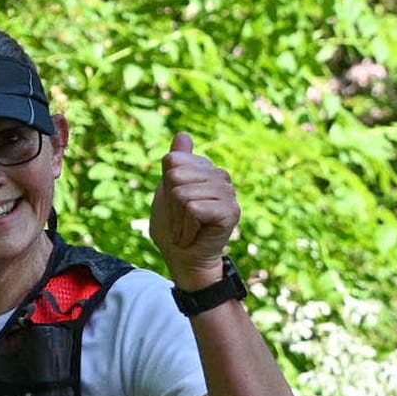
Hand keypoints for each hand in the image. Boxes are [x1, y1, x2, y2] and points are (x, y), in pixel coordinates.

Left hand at [150, 131, 239, 288]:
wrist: (185, 262)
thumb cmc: (174, 229)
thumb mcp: (167, 191)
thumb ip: (175, 164)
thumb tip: (183, 134)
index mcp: (206, 169)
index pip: (173, 160)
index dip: (166, 185)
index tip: (174, 205)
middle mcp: (221, 176)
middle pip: (176, 175)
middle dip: (170, 203)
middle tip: (180, 220)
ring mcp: (229, 193)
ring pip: (183, 194)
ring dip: (177, 219)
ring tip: (187, 230)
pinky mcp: (231, 211)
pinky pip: (193, 209)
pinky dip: (186, 228)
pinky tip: (194, 236)